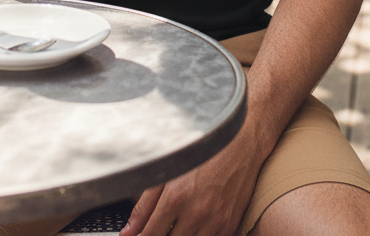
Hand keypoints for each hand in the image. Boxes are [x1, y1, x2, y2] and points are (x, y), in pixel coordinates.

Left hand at [121, 130, 262, 235]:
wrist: (241, 142)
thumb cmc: (202, 152)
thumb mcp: (168, 172)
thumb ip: (144, 206)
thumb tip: (127, 233)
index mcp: (175, 198)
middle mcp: (196, 213)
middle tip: (162, 223)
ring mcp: (215, 223)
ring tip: (179, 222)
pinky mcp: (229, 226)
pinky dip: (200, 235)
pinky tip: (196, 222)